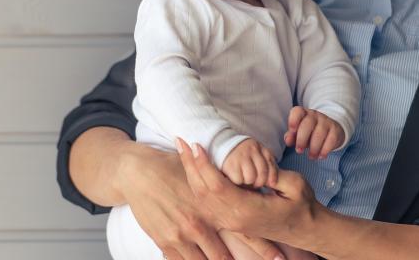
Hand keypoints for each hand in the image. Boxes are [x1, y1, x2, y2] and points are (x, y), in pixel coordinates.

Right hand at [119, 142, 284, 259]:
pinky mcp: (164, 242)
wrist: (138, 173)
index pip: (245, 233)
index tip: (280, 259)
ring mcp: (180, 236)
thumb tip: (251, 187)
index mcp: (213, 207)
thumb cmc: (172, 168)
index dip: (264, 249)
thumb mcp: (203, 175)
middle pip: (224, 257)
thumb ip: (224, 185)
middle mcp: (199, 225)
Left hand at [177, 137, 319, 247]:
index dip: (203, 164)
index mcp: (248, 209)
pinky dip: (198, 182)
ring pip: (201, 197)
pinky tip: (195, 167)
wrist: (305, 229)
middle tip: (180, 141)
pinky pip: (208, 201)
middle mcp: (234, 218)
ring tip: (183, 150)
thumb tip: (255, 163)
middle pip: (202, 191)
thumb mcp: (294, 185)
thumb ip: (274, 173)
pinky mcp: (231, 220)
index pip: (216, 185)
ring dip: (191, 172)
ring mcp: (231, 221)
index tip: (196, 144)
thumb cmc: (303, 205)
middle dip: (189, 164)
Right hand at [221, 138, 277, 188]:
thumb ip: (265, 164)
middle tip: (253, 182)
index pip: (271, 164)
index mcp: (259, 147)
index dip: (272, 176)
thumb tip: (272, 183)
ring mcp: (241, 156)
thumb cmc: (241, 154)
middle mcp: (251, 149)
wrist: (220, 143)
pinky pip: (239, 179)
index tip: (271, 184)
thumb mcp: (255, 154)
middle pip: (262, 174)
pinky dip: (237, 181)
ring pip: (251, 178)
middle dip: (259, 182)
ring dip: (247, 182)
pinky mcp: (230, 164)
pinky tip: (234, 177)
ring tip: (243, 178)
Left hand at [284, 106, 344, 159]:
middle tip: (299, 151)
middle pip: (308, 124)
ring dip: (314, 147)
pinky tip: (321, 156)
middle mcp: (314, 115)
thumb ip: (291, 136)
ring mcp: (326, 121)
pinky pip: (331, 139)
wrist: (330, 130)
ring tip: (311, 156)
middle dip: (302, 139)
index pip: (298, 111)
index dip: (294, 120)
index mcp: (303, 114)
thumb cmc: (310, 132)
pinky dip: (325, 149)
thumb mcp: (298, 133)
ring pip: (320, 133)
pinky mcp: (335, 130)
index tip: (292, 130)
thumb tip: (288, 141)